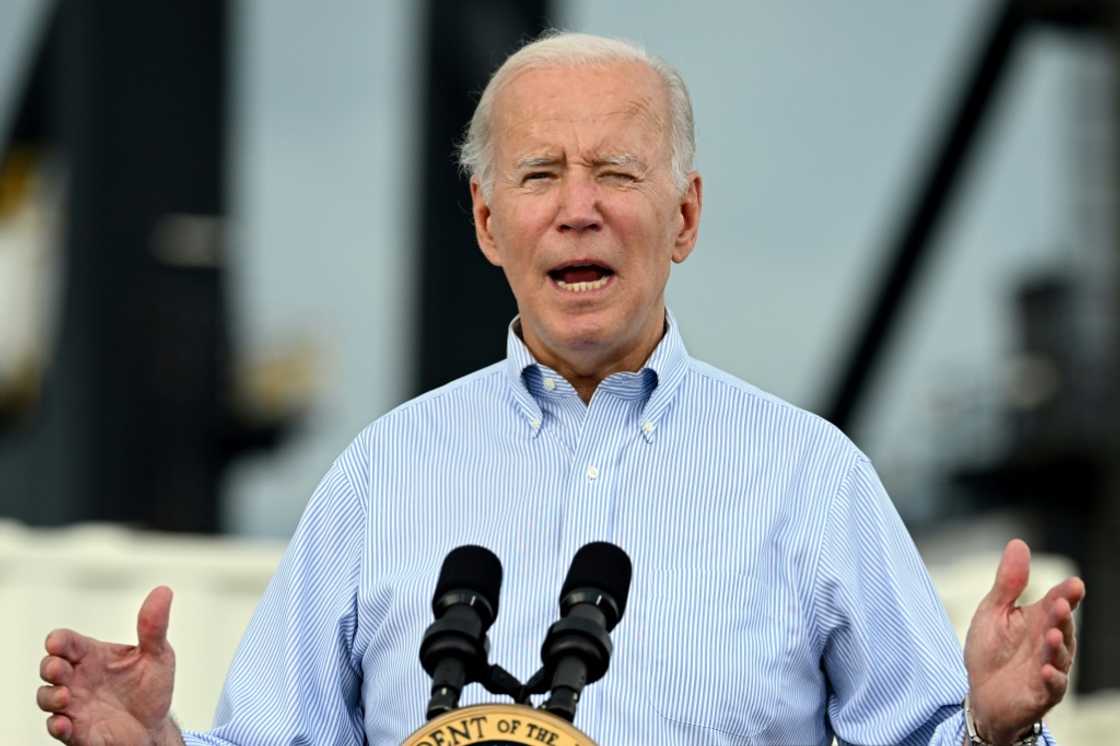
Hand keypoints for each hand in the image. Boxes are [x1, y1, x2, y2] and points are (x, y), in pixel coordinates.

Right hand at [37, 586, 182, 744]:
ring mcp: (75, 705)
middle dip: (50, 666)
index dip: (59, 641)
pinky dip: (57, 726)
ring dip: (50, 695)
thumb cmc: (151, 689)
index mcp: (93, 656)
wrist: (154, 727)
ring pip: (46, 697)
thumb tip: (163, 592)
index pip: (68, 642)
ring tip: (65, 696)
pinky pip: (57, 728)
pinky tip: (65, 723)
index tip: (57, 643)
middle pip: (50, 667)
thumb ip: (155, 627)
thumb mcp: (158, 655)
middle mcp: (78, 678)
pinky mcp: (77, 730)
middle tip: (60, 668)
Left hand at [964, 539, 1084, 744]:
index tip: (1074, 584)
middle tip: (1059, 604)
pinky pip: (1052, 687)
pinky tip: (1046, 670)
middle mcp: (1049, 642)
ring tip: (1051, 633)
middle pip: (1060, 626)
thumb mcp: (993, 611)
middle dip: (1061, 616)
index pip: (1057, 602)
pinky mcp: (1042, 693)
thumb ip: (1008, 582)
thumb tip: (1019, 543)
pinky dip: (1051, 678)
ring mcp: (1048, 667)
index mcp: (1038, 619)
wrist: (981, 694)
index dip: (1066, 594)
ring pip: (1059, 655)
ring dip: (1057, 645)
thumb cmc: (991, 650)